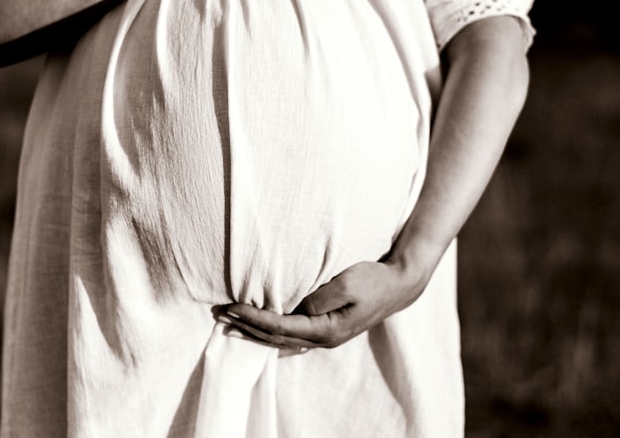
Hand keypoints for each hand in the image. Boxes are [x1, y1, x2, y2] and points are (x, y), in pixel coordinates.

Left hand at [217, 260, 426, 349]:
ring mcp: (326, 337)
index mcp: (326, 330)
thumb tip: (299, 307)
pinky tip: (261, 335)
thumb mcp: (348, 282)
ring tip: (231, 324)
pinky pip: (293, 337)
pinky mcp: (327, 328)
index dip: (253, 318)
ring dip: (255, 331)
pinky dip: (272, 334)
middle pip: (276, 337)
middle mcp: (323, 339)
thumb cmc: (373, 279)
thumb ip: (320, 297)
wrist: (398, 285)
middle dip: (247, 326)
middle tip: (221, 314)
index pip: (280, 327)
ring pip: (282, 340)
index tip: (232, 307)